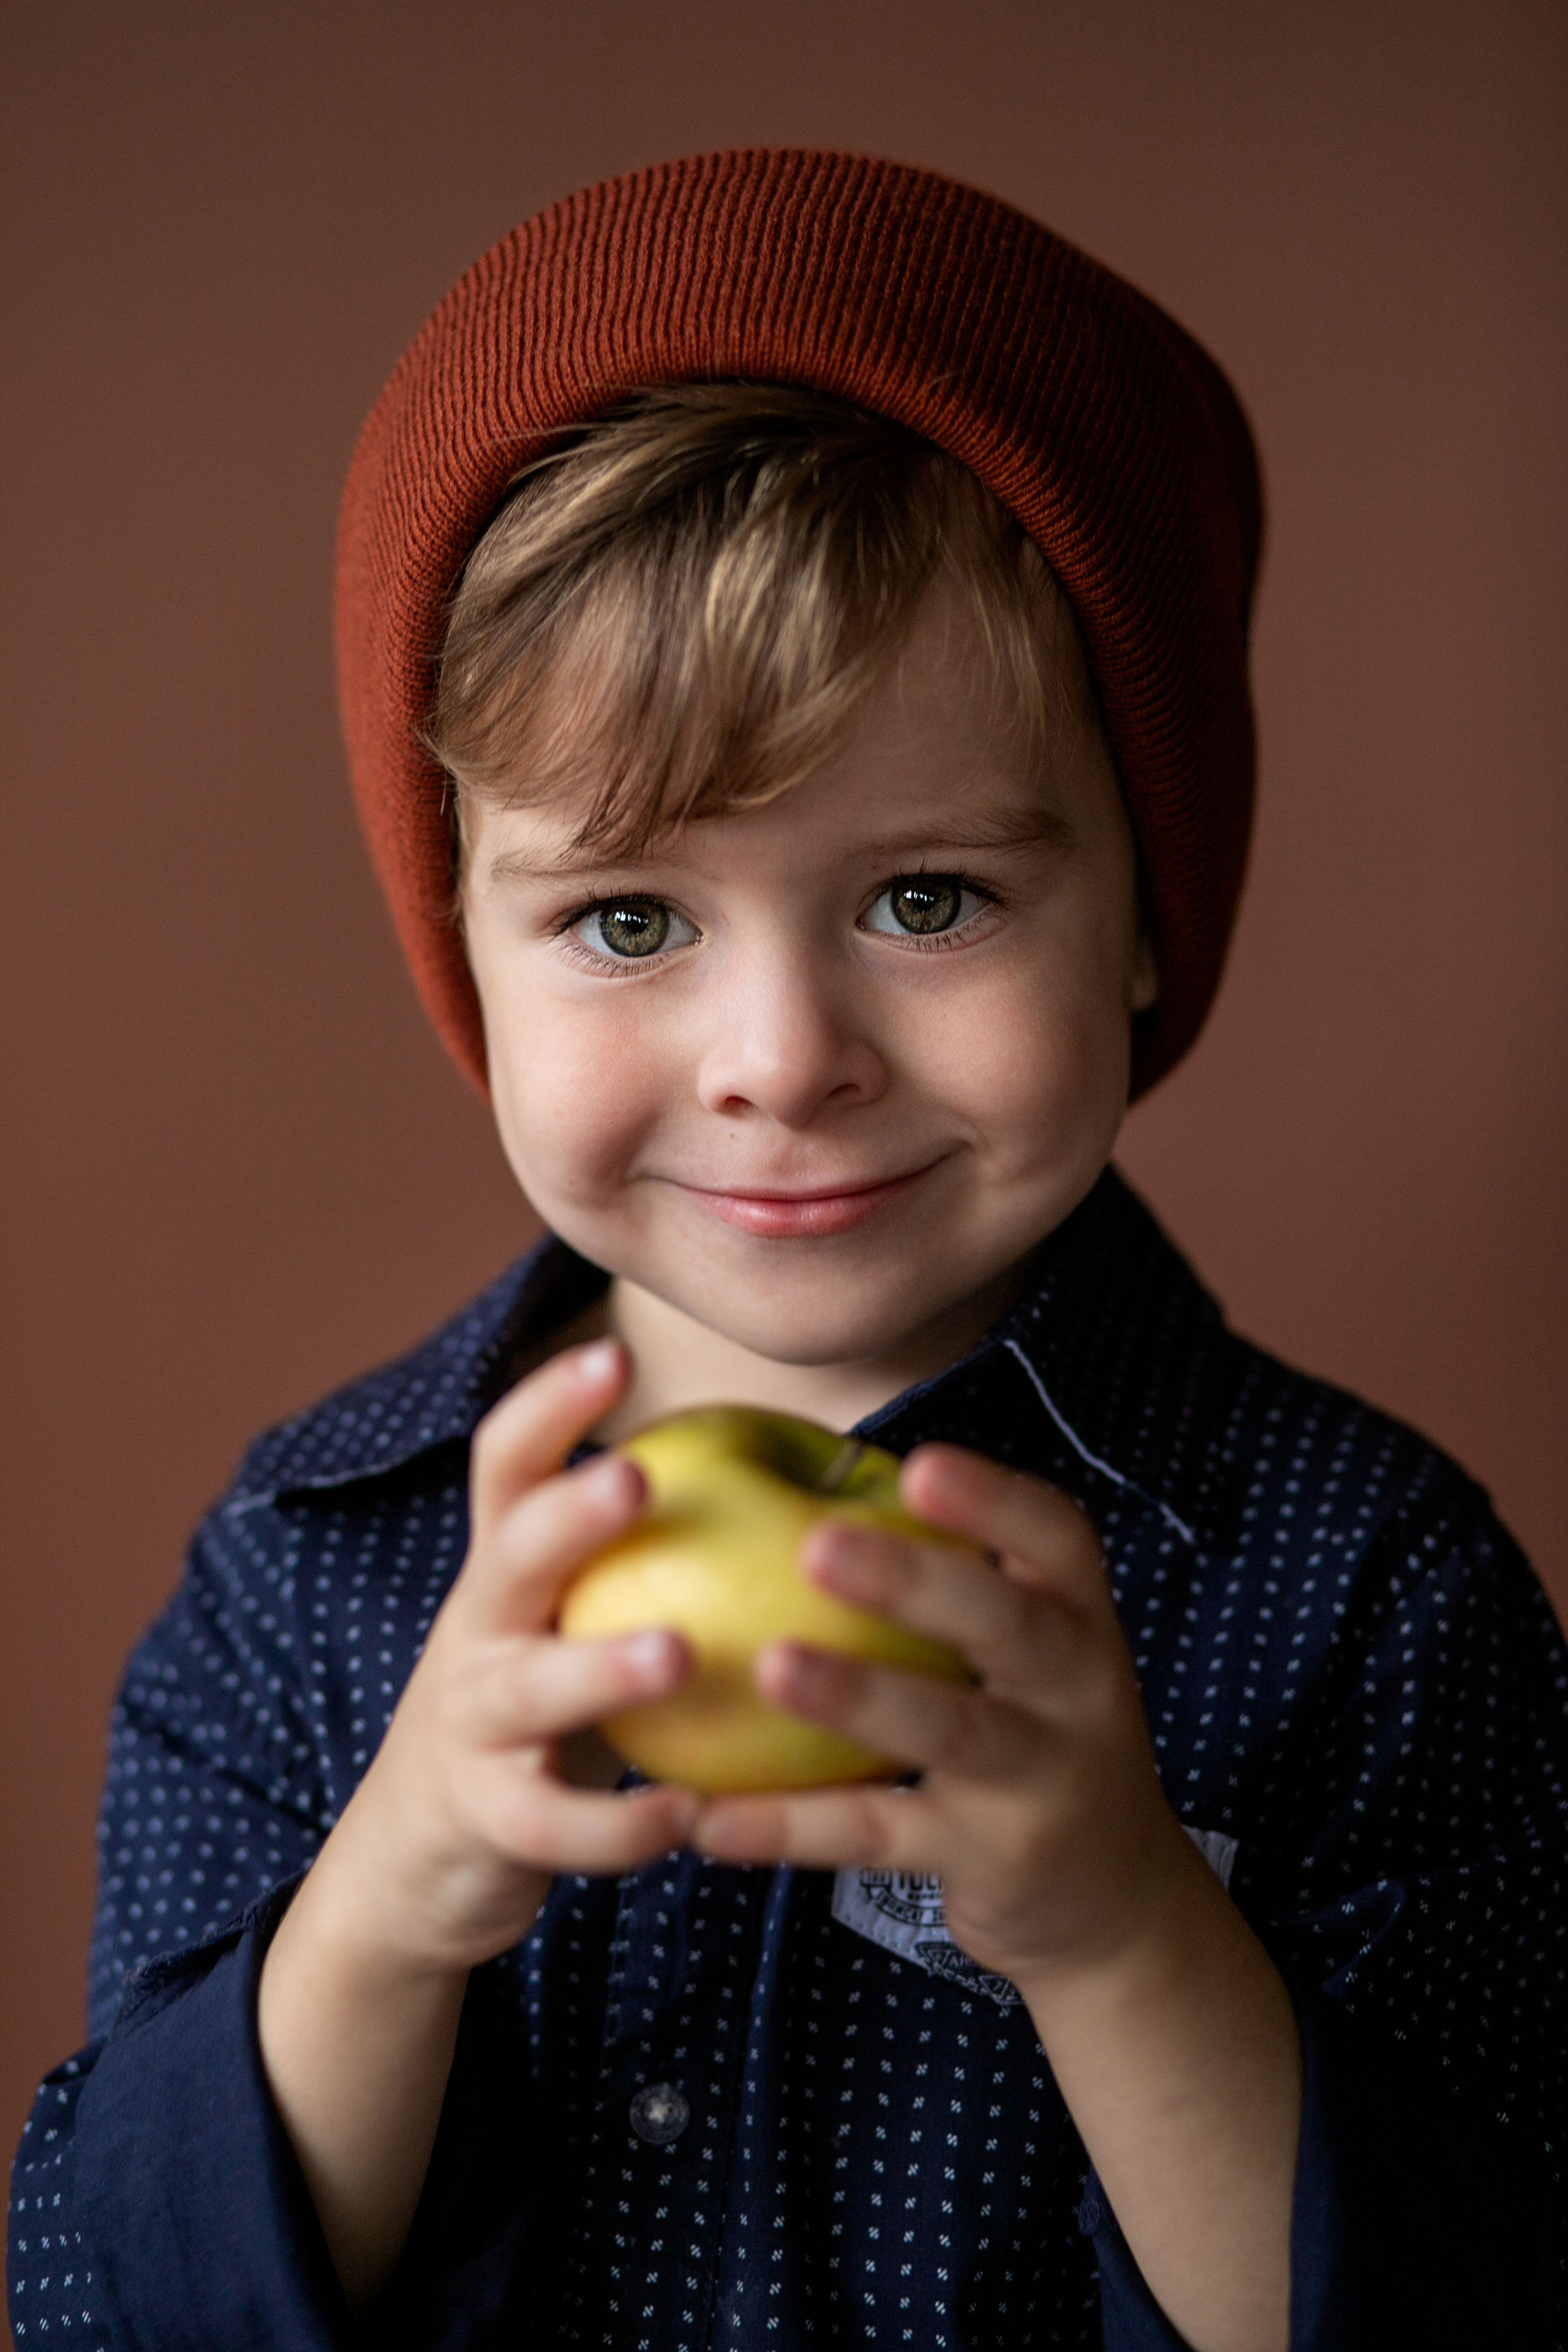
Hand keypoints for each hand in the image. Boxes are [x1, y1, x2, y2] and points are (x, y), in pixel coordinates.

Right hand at [304, 1337, 697, 1976]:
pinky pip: (552, 1824)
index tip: (611, 1354)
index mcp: (503, 1570)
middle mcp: (477, 1632)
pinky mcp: (487, 1820)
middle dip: (569, 1513)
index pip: (505, 1465)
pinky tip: (685, 1817)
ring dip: (602, 1668)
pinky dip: (616, 1826)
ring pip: (529, 1688)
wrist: (415, 1856)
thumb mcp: (564, 1618)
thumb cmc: (535, 1705)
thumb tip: (808, 1463)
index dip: (548, 1406)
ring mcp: (473, 1725)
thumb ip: (641, 1555)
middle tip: (636, 1477)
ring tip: (678, 1653)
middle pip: (509, 1554)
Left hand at [692, 1442, 1198, 1989]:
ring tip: (771, 1665)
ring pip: (950, 1729)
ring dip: (856, 1696)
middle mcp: (1076, 1689)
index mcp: (1078, 1616)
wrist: (1113, 1898)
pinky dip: (790, 1825)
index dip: (994, 1500)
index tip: (919, 1468)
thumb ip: (951, 1583)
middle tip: (816, 1545)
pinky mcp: (991, 1859)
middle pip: (1008, 1623)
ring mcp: (1040, 1779)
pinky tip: (707, 1818)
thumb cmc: (1031, 1730)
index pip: (1057, 1538)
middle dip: (916, 1580)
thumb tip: (792, 1485)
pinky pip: (879, 1835)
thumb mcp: (1027, 1653)